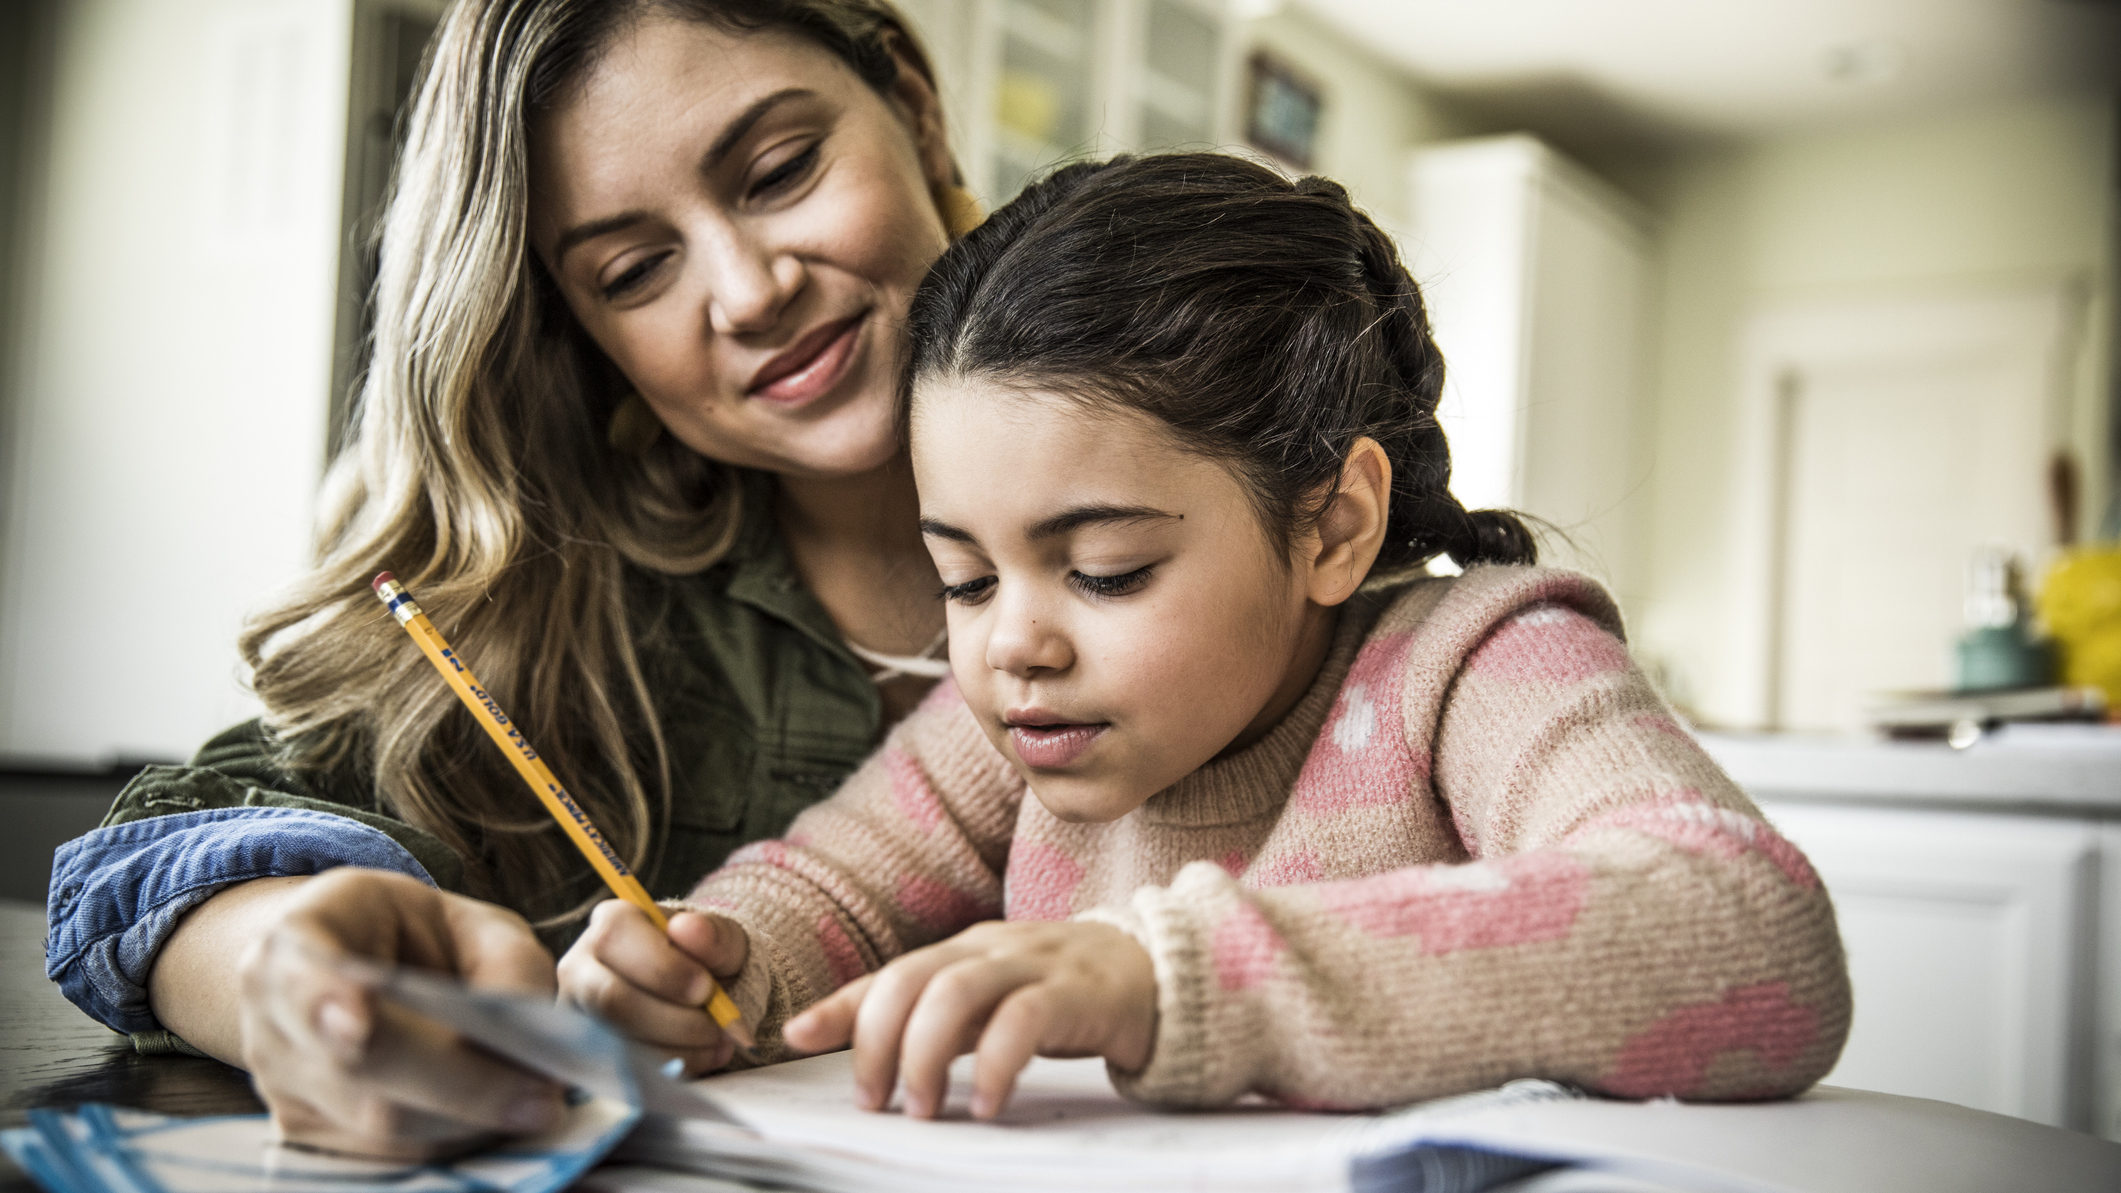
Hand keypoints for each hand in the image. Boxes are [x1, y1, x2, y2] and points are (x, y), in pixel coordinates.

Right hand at [199, 869, 563, 1158]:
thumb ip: (509, 967)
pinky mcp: (305, 1135)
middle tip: (542, 1098)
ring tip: (532, 1103)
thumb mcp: (475, 922)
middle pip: (358, 1068)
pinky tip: (492, 1118)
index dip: (327, 1002)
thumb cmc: (424, 937)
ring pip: (378, 1125)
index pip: (303, 973)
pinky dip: (451, 1140)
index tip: (357, 1028)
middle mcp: (272, 1014)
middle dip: (459, 1086)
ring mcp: (280, 1082)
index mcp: (301, 936)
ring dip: (467, 1121)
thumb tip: (532, 1045)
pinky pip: (385, 1156)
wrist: (359, 963)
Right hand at [557, 900, 749, 1075]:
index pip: (615, 938)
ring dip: (676, 1048)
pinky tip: (702, 1056)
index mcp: (611, 922)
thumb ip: (714, 934)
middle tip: (716, 1026)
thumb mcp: (723, 941)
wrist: (702, 994)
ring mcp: (578, 1013)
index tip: (706, 988)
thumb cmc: (707, 960)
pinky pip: (621, 1070)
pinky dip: (670, 1067)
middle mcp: (580, 965)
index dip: (663, 969)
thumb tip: (688, 928)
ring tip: (717, 1042)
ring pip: (615, 1040)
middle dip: (672, 1020)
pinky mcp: (586, 1052)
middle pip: (610, 998)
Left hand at [782, 920, 1155, 1120]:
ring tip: (924, 1108)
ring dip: (927, 1054)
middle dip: (878, 1039)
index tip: (794, 1037)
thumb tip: (850, 1050)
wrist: (1157, 971)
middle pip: (911, 977)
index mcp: (962, 950)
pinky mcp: (1075, 991)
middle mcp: (989, 948)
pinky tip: (989, 1102)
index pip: (888, 973)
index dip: (839, 1005)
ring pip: (957, 991)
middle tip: (874, 1099)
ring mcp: (1032, 964)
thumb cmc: (1061, 993)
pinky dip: (997, 1064)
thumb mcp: (988, 1003)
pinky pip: (1024, 1019)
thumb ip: (929, 1021)